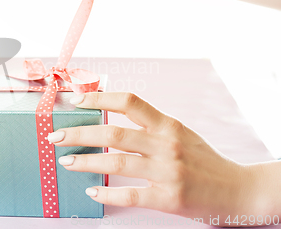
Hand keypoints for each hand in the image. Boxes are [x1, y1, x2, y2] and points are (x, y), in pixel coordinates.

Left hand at [46, 92, 268, 225]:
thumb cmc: (204, 159)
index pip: (129, 102)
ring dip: (84, 162)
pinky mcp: (168, 198)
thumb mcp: (179, 132)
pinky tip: (91, 190)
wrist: (238, 189)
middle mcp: (166, 144)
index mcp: (167, 124)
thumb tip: (109, 117)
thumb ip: (150, 126)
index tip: (76, 99)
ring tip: (65, 162)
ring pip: (115, 163)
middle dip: (79, 133)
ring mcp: (167, 172)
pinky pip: (129, 195)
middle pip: (112, 134)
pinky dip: (106, 194)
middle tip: (56, 135)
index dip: (99, 97)